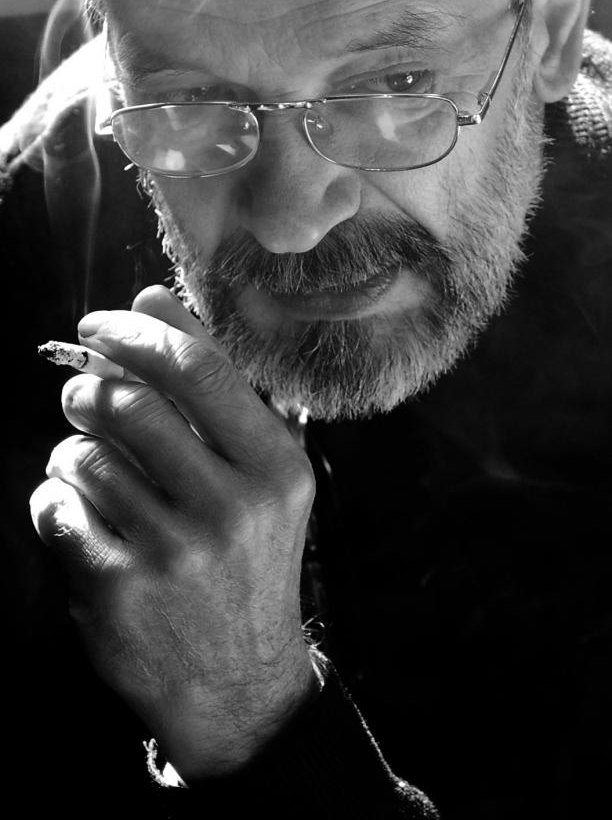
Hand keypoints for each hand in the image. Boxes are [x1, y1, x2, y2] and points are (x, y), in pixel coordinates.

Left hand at [30, 286, 318, 779]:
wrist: (239, 683)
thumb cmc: (249, 560)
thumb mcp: (264, 477)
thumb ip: (216, 387)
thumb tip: (152, 297)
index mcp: (275, 468)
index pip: (196, 369)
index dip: (136, 333)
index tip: (98, 324)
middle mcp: (230, 507)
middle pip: (129, 404)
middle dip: (87, 387)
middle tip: (79, 393)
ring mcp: (172, 552)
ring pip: (84, 455)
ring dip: (70, 448)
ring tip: (84, 461)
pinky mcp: (116, 591)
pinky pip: (57, 508)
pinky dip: (54, 496)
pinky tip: (76, 509)